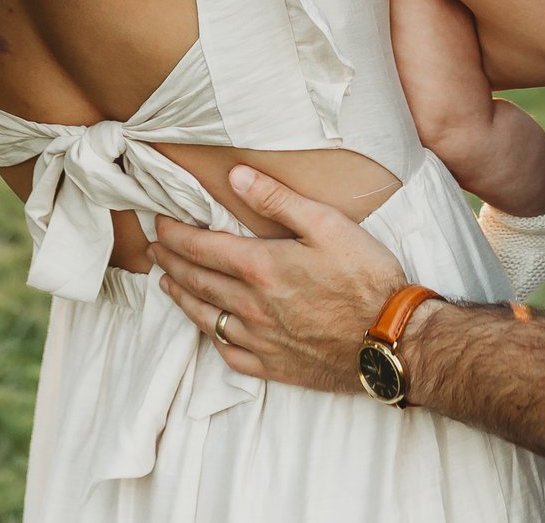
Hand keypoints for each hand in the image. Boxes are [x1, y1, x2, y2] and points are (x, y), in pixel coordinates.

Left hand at [150, 167, 406, 395]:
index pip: (201, 248)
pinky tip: (209, 330)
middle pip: (196, 281)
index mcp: (261, 267)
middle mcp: (251, 306)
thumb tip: (236, 176)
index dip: (175, 234)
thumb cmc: (366, 278)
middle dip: (170, 261)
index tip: (158, 223)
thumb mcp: (328, 225)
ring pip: (205, 317)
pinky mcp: (274, 367)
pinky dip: (212, 338)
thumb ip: (278, 199)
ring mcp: (260, 340)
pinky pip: (229, 354)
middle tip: (152, 249)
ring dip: (181, 297)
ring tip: (166, 284)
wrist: (392, 340)